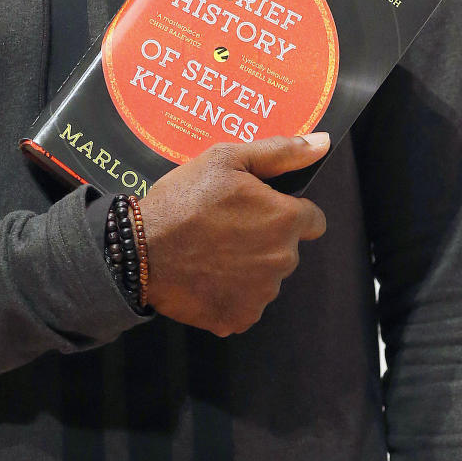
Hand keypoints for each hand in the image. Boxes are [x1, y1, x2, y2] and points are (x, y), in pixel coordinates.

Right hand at [138, 133, 328, 335]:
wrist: (139, 249)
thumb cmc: (184, 199)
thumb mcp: (227, 158)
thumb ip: (280, 151)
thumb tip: (322, 142)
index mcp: (285, 220)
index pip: (312, 220)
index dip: (286, 209)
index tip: (256, 208)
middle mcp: (282, 261)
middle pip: (287, 248)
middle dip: (265, 237)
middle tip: (225, 225)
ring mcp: (261, 295)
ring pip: (266, 276)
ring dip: (249, 265)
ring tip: (211, 249)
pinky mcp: (238, 318)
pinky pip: (245, 302)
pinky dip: (230, 292)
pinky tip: (206, 274)